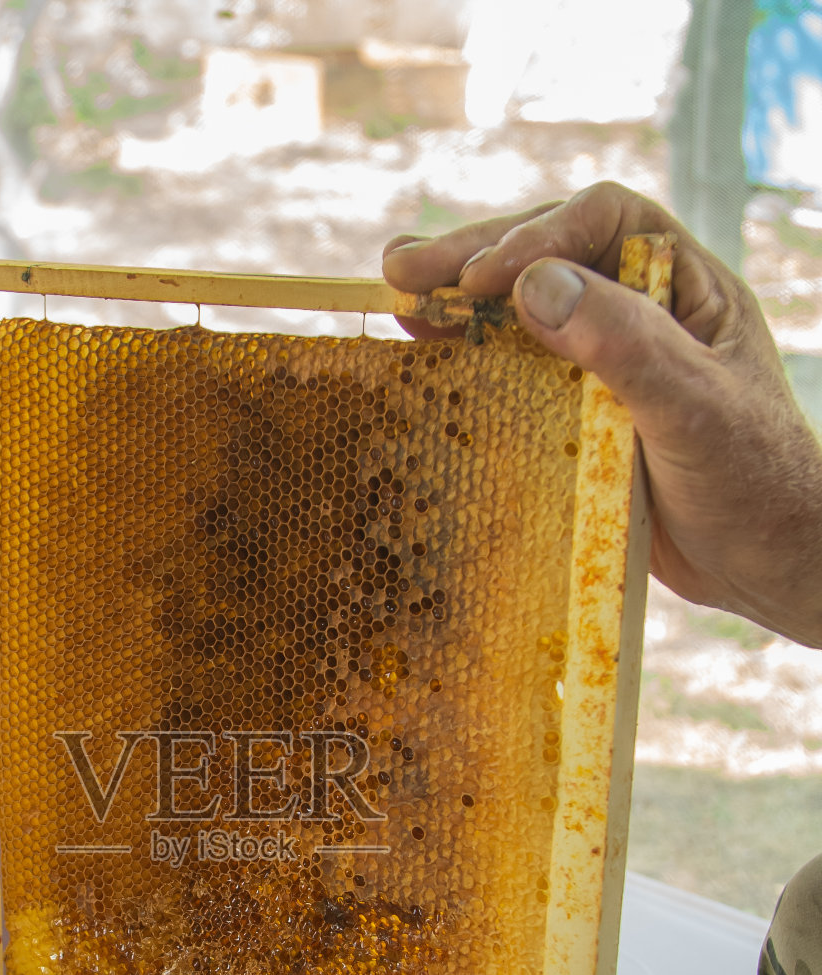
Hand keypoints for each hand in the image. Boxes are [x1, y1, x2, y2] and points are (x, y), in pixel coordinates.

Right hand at [382, 182, 821, 648]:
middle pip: (549, 256)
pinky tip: (424, 351)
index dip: (536, 236)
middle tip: (403, 268)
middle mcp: (643, 310)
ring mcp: (606, 363)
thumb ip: (624, 343)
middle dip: (474, 258)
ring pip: (524, 311)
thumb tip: (532, 287)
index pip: (603, 223)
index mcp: (684, 285)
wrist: (766, 564)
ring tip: (397, 291)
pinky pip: (516, 372)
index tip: (482, 278)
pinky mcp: (579, 416)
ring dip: (460, 300)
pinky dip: (468, 357)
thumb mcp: (694, 406)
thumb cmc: (754, 481)